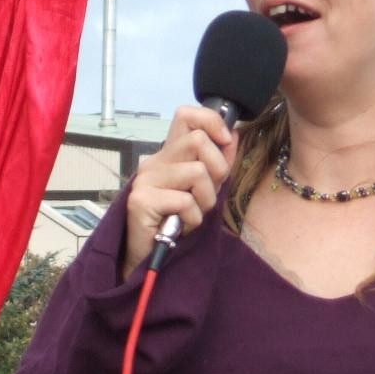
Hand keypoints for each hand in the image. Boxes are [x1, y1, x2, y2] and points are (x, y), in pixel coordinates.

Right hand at [118, 105, 236, 279]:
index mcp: (168, 154)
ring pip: (196, 172)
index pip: (186, 115)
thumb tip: (233, 135)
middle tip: (206, 195)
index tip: (225, 141)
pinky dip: (193, 219)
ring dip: (205, 201)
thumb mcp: (205, 189)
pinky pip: (185, 201)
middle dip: (217, 171)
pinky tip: (182, 227)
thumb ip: (217, 162)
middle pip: (198, 140)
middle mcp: (154, 161)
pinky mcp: (141, 200)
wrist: (150, 258)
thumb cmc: (178, 223)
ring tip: (192, 214)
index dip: (211, 121)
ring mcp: (145, 180)